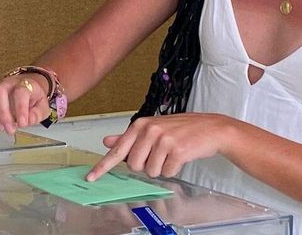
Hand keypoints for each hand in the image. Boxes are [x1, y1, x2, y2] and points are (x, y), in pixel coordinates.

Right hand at [0, 74, 50, 135]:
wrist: (28, 87)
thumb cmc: (33, 97)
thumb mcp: (43, 106)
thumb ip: (37, 114)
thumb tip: (27, 120)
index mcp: (24, 84)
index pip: (20, 91)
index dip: (20, 108)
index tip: (22, 123)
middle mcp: (7, 84)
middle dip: (3, 113)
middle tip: (10, 129)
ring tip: (0, 128)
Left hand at [86, 113, 233, 180]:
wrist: (211, 128)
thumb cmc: (181, 129)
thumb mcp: (153, 128)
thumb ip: (128, 137)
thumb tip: (107, 141)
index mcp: (141, 125)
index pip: (118, 150)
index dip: (103, 166)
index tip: (91, 177)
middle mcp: (150, 131)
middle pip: (134, 165)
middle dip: (146, 165)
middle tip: (159, 154)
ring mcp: (163, 140)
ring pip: (150, 171)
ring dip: (161, 168)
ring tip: (171, 154)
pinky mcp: (177, 150)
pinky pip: (167, 172)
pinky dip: (173, 169)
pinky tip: (180, 157)